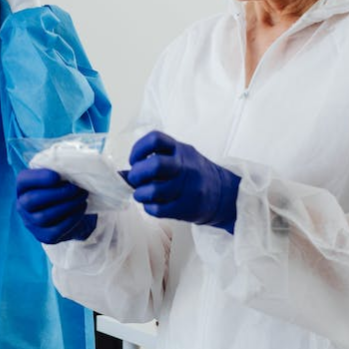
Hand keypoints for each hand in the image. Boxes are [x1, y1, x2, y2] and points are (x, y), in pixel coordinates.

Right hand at [15, 168, 97, 243]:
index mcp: (23, 186)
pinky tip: (81, 208)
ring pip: (44, 217)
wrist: (68, 214)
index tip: (57, 176)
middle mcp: (22, 205)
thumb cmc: (60, 189)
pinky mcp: (43, 236)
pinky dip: (71, 218)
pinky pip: (55, 230)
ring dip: (67, 205)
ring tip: (82, 197)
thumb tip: (72, 164)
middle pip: (32, 200)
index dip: (38, 178)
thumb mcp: (57, 177)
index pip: (23, 180)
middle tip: (76, 188)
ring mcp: (31, 223)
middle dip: (57, 193)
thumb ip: (59, 170)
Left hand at [126, 131, 240, 232]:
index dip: (138, 149)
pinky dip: (148, 207)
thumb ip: (157, 159)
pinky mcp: (187, 207)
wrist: (224, 194)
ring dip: (140, 194)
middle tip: (134, 179)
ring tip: (140, 194)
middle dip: (137, 174)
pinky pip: (159, 209)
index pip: (155, 139)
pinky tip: (150, 204)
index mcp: (180, 149)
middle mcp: (185, 166)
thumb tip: (124, 173)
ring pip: (154, 191)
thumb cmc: (193, 173)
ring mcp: (188, 187)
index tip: (134, 160)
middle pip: (154, 165)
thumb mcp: (180, 157)